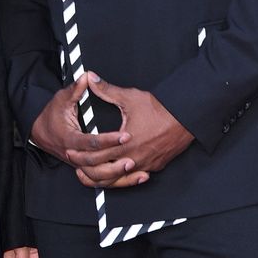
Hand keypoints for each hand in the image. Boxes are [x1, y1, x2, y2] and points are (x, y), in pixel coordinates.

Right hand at [30, 74, 148, 188]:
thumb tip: (87, 77)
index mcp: (69, 139)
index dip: (108, 140)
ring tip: (136, 169)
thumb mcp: (61, 100)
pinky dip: (119, 182)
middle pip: (95, 165)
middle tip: (133, 156)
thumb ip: (75, 89)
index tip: (125, 136)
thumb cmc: (51, 116)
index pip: (90, 142)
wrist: (40, 133)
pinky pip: (102, 181)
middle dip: (115, 162)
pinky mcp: (86, 169)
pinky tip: (137, 177)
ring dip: (119, 176)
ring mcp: (79, 165)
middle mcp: (74, 155)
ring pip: (99, 178)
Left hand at [68, 74, 193, 185]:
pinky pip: (133, 178)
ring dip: (103, 177)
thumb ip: (107, 90)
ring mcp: (145, 166)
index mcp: (125, 144)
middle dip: (87, 168)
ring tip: (89, 173)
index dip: (80, 155)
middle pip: (103, 173)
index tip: (70, 151)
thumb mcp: (130, 98)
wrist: (187, 118)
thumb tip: (90, 78)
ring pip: (118, 180)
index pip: (96, 156)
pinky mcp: (154, 167)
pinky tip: (113, 173)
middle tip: (75, 163)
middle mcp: (134, 159)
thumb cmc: (160, 108)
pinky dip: (120, 177)